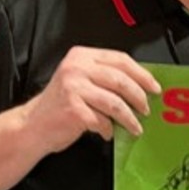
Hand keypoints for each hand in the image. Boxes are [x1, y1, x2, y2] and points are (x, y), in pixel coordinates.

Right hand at [23, 46, 160, 153]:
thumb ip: (104, 78)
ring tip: (135, 128)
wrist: (33, 126)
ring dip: (129, 118)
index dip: (141, 74)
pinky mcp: (73, 109)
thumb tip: (141, 87)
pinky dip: (108, 129)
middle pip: (120, 80)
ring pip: (115, 102)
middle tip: (147, 109)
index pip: (120, 59)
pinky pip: (102, 120)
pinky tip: (107, 133)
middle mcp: (76, 68)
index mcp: (81, 56)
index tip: (155, 87)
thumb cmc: (61, 106)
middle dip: (139, 97)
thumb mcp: (81, 81)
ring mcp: (73, 88)